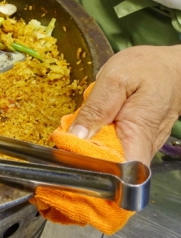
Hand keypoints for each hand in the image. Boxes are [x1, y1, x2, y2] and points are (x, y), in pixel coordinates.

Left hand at [69, 45, 180, 164]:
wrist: (173, 67)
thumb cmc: (148, 69)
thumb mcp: (115, 79)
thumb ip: (96, 108)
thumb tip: (75, 135)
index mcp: (138, 133)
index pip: (119, 170)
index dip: (94, 169)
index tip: (71, 157)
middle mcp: (143, 147)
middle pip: (110, 167)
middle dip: (85, 156)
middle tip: (66, 139)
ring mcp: (141, 146)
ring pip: (110, 157)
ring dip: (90, 147)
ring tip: (79, 129)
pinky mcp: (136, 142)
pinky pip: (114, 148)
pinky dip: (98, 140)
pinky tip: (92, 126)